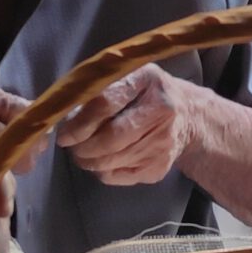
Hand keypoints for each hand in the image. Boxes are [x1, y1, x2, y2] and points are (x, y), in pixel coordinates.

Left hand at [55, 64, 192, 186]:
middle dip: (82, 146)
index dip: (80, 122)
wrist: (187, 116)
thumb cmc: (144, 93)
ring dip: (88, 160)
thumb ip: (98, 89)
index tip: (64, 131)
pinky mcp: (159, 167)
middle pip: (110, 138)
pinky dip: (101, 171)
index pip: (106, 103)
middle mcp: (161, 111)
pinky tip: (100, 160)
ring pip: (111, 161)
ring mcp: (163, 143)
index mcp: (148, 80)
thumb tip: (66, 116)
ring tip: (81, 152)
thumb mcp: (127, 75)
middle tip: (69, 145)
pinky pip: (118, 176)